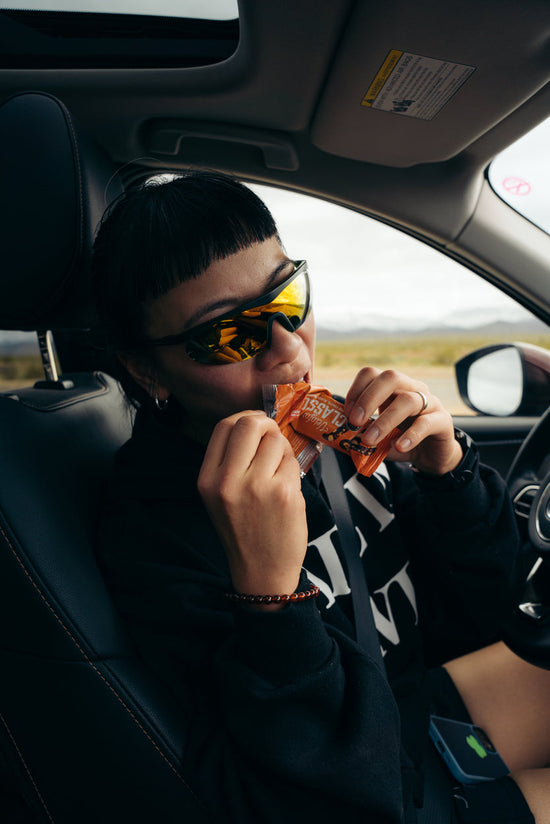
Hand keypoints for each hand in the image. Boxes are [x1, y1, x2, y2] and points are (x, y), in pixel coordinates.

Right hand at [197, 411, 306, 607]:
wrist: (262, 572)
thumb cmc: (244, 530)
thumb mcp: (220, 496)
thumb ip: (230, 461)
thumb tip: (257, 424)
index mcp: (208, 480)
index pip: (224, 426)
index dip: (244, 419)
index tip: (256, 427)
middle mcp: (228, 481)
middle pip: (250, 424)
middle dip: (266, 425)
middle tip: (272, 438)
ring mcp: (258, 487)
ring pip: (276, 441)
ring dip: (282, 450)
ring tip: (278, 472)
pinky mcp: (285, 494)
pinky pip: (292, 462)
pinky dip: (292, 469)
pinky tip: (287, 488)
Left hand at [343, 367, 462, 475]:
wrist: (432, 455)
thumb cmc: (401, 440)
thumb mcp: (378, 436)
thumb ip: (362, 434)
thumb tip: (342, 440)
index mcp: (393, 388)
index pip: (372, 374)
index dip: (356, 391)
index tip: (346, 414)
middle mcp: (412, 389)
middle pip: (391, 377)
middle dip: (368, 399)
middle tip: (355, 422)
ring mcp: (430, 403)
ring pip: (408, 400)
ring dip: (384, 421)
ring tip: (370, 440)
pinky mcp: (442, 421)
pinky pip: (426, 423)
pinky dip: (410, 435)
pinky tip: (398, 446)